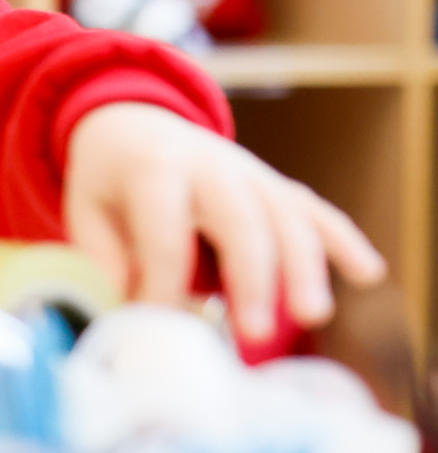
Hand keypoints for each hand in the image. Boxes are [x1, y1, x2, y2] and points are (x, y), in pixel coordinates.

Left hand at [63, 102, 386, 342]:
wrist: (133, 120)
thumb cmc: (110, 178)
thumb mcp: (87, 209)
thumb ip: (104, 261)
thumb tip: (127, 318)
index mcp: (153, 169)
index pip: (165, 231)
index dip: (164, 283)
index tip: (160, 325)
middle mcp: (209, 167)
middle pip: (239, 219)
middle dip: (251, 277)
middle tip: (254, 332)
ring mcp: (251, 173)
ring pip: (288, 216)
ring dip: (304, 266)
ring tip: (311, 316)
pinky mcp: (276, 185)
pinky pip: (316, 210)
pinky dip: (343, 239)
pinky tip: (367, 273)